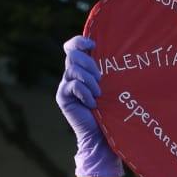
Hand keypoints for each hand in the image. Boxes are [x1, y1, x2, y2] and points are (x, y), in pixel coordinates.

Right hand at [55, 35, 121, 176]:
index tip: (93, 45)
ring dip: (89, 80)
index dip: (78, 42)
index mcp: (81, 68)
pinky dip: (85, 93)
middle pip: (73, 55)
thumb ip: (106, 69)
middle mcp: (71, 74)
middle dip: (89, 64)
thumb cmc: (111, 109)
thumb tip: (114, 50)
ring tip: (99, 94)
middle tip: (101, 78)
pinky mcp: (62, 97)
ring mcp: (65, 86)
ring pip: (73, 69)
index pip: (72, 46)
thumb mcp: (111, 85)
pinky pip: (72, 86)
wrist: (102, 135)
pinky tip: (93, 104)